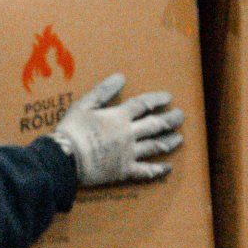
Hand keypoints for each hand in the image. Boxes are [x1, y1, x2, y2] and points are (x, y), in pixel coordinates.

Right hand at [49, 73, 184, 187]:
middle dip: (169, 120)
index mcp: (119, 117)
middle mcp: (129, 134)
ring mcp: (129, 153)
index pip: (143, 104)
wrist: (66, 158)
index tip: (168, 98)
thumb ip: (103, 91)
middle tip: (181, 117)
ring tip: (179, 138)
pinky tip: (167, 168)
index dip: (157, 100)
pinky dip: (157, 170)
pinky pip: (145, 171)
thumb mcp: (84, 104)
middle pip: (155, 125)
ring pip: (154, 146)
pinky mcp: (124, 171)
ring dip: (168, 142)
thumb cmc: (72, 130)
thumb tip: (121, 77)